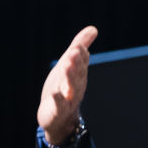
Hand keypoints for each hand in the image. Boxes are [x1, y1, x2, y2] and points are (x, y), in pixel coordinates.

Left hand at [37, 26, 97, 144]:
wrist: (58, 118)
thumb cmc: (63, 87)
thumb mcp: (69, 65)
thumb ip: (80, 47)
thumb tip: (93, 29)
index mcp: (79, 74)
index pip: (82, 63)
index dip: (80, 54)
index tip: (78, 45)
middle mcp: (76, 86)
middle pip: (78, 73)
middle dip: (76, 63)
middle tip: (73, 51)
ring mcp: (68, 99)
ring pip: (71, 87)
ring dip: (69, 76)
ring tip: (65, 66)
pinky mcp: (58, 111)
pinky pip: (59, 105)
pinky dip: (58, 99)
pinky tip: (54, 93)